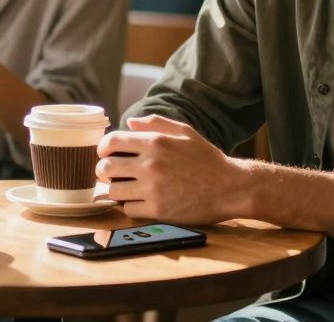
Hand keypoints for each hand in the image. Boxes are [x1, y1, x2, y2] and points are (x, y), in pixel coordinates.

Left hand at [96, 115, 248, 224]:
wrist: (230, 187)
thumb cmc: (207, 158)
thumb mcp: (185, 132)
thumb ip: (155, 123)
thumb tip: (129, 123)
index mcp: (155, 142)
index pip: (112, 142)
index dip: (103, 147)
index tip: (105, 153)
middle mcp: (150, 164)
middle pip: (106, 168)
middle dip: (104, 170)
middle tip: (111, 174)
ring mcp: (153, 189)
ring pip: (114, 191)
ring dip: (116, 190)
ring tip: (125, 188)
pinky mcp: (158, 210)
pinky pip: (128, 209)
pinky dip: (130, 206)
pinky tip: (139, 201)